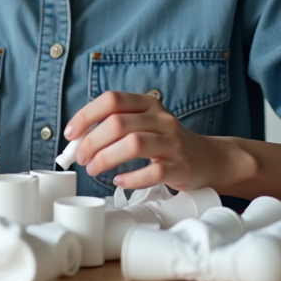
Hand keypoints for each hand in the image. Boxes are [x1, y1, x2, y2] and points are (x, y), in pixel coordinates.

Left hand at [63, 91, 213, 190]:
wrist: (209, 158)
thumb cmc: (166, 142)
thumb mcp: (144, 125)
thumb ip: (115, 126)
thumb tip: (77, 140)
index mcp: (147, 103)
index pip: (111, 100)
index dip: (86, 115)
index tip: (71, 134)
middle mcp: (161, 118)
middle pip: (118, 123)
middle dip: (92, 142)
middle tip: (81, 158)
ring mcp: (173, 142)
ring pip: (134, 144)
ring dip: (106, 158)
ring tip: (94, 169)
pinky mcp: (181, 166)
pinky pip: (153, 172)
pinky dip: (131, 178)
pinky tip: (119, 181)